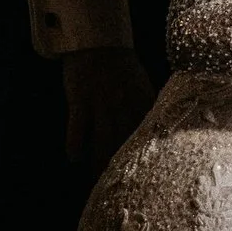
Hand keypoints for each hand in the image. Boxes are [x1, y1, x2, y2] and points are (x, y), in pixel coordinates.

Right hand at [63, 46, 154, 172]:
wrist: (98, 42)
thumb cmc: (121, 66)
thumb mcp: (142, 85)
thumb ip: (149, 108)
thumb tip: (158, 132)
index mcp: (142, 101)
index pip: (146, 135)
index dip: (145, 157)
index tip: (146, 178)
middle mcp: (123, 105)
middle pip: (123, 143)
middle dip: (121, 167)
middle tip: (119, 188)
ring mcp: (101, 103)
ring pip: (101, 140)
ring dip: (98, 162)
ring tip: (96, 182)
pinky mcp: (80, 100)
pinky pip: (77, 127)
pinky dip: (75, 144)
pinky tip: (74, 158)